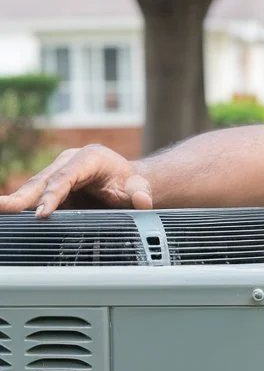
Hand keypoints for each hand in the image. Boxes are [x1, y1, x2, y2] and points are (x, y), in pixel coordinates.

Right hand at [0, 145, 153, 216]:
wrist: (127, 181)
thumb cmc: (130, 183)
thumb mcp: (139, 188)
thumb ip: (141, 193)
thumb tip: (143, 201)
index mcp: (89, 158)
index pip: (66, 177)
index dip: (53, 195)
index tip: (42, 212)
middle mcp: (69, 161)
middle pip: (44, 180)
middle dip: (24, 196)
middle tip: (5, 207)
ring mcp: (59, 172)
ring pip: (35, 187)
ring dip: (16, 200)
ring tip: (1, 209)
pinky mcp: (53, 184)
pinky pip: (35, 194)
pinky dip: (21, 203)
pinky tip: (8, 211)